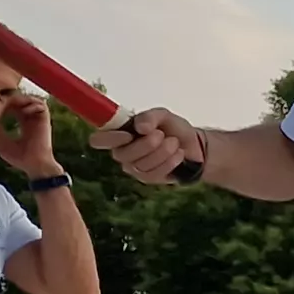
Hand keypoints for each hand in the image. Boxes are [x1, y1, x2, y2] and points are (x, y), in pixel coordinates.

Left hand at [0, 91, 60, 174]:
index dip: (4, 103)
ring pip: (31, 99)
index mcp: (23, 124)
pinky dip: (32, 103)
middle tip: (1, 100)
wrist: (34, 165)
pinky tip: (23, 111)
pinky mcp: (45, 120)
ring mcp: (38, 119)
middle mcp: (31, 120)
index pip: (14, 107)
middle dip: (12, 98)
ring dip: (22, 99)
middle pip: (22, 100)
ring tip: (12, 104)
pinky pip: (41, 104)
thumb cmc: (18, 157)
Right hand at [90, 106, 204, 183]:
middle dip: (145, 145)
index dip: (109, 139)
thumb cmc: (172, 129)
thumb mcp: (163, 116)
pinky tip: (178, 154)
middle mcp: (122, 152)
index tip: (129, 134)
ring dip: (161, 152)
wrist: (194, 145)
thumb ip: (151, 117)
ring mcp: (134, 167)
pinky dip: (169, 162)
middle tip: (161, 135)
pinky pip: (153, 174)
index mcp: (119, 134)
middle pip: (121, 155)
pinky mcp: (148, 178)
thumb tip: (141, 127)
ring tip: (174, 142)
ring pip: (140, 165)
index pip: (99, 140)